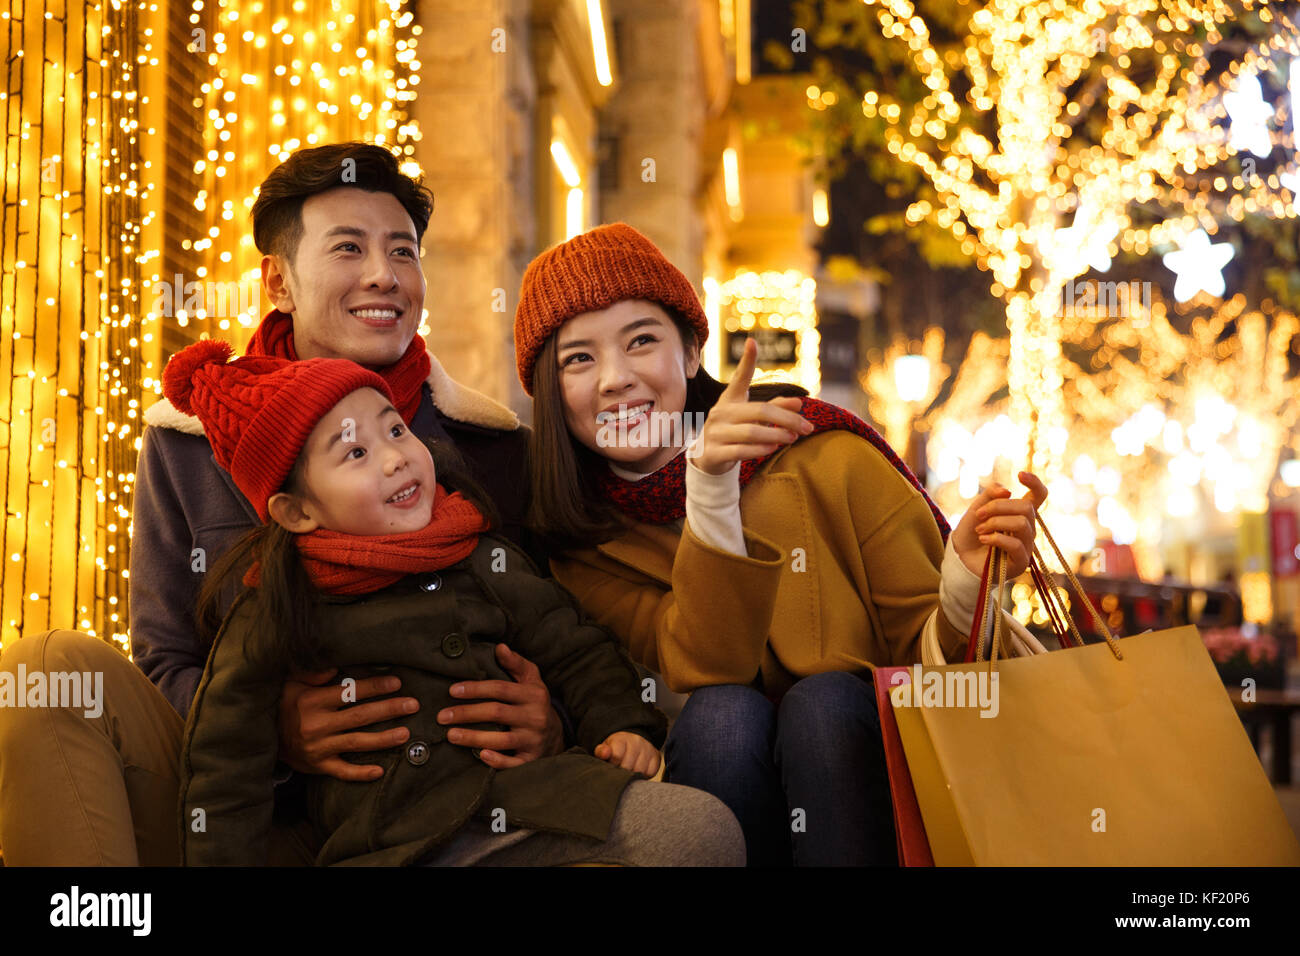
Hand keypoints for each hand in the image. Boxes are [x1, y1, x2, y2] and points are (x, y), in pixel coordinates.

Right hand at [278, 668, 416, 781]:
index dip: (375, 687)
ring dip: (383, 739)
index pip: (351, 693)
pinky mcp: (317, 766)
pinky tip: (380, 771)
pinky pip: (342, 772)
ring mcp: (318, 748)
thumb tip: (334, 667)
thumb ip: (313, 672)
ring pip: (356, 743)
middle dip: (389, 710)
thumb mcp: (292, 682)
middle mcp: (317, 725)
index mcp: (314, 702)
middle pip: (360, 717)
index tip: (397, 683)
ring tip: (405, 734)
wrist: (261, 737)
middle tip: (413, 705)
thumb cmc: (283, 704)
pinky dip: (360, 773)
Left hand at [437, 644, 563, 768]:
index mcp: (533, 694)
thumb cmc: (535, 702)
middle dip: (467, 714)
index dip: (476, 688)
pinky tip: (481, 756)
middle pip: (497, 713)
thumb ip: (515, 663)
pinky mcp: (531, 759)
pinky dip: (498, 760)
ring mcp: (534, 739)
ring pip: (502, 740)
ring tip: (450, 735)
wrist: (557, 735)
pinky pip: (514, 763)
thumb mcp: (531, 679)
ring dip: (474, 738)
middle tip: (442, 716)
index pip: (501, 689)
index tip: (452, 690)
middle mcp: (535, 716)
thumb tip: (500, 647)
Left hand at [594, 731, 660, 777]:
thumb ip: (601, 751)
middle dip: (622, 772)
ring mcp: (648, 749)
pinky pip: (651, 772)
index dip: (613, 764)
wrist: (632, 742)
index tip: (612, 765)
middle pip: (628, 765)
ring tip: (629, 771)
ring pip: (640, 770)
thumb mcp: (605, 748)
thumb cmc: (616, 749)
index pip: (617, 756)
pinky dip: (645, 775)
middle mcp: (636, 741)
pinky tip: (639, 771)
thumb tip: (605, 752)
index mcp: (622, 739)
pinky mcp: (656, 757)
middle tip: (620, 771)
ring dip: (633, 775)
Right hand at [688, 338, 811, 475]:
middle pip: (759, 411)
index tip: (752, 342)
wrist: (708, 459)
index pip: (740, 378)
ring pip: (751, 432)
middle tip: (807, 427)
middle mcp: (720, 413)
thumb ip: (775, 408)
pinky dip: (759, 450)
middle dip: (787, 419)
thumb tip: (799, 402)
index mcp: (730, 400)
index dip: (747, 361)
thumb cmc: (735, 432)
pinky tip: (773, 449)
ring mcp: (715, 433)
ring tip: (793, 438)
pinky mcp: (713, 453)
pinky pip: (740, 450)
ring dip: (776, 435)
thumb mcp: (753, 418)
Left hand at [951, 471, 1048, 578]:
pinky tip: (983, 539)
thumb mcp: (977, 508)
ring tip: (979, 529)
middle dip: (998, 507)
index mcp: (1020, 513)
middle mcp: (1028, 528)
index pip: (1039, 496)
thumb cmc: (972, 532)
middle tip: (979, 515)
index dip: (1035, 483)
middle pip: (1026, 507)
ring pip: (1021, 524)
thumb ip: (991, 495)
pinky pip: (1016, 544)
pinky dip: (995, 538)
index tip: (1020, 475)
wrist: (960, 558)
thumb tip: (1009, 491)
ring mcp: (1026, 545)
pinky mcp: (1021, 561)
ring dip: (995, 523)